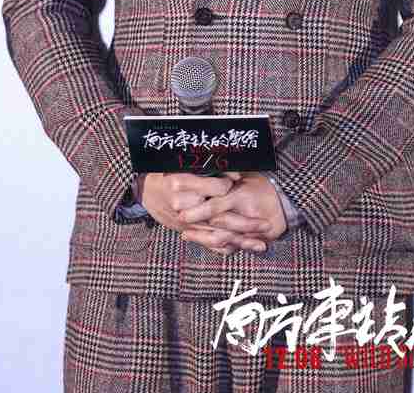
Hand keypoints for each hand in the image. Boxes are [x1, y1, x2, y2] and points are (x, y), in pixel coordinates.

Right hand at [134, 172, 267, 255]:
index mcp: (183, 183)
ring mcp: (186, 222)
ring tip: (261, 243)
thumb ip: (208, 168)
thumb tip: (236, 174)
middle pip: (220, 217)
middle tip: (266, 224)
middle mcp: (184, 205)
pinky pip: (208, 242)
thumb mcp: (184, 164)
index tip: (239, 183)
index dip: (229, 187)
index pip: (214, 189)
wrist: (147, 191)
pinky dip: (226, 247)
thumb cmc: (170, 172)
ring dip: (241, 240)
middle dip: (245, 223)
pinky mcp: (187, 231)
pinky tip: (243, 249)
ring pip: (217, 234)